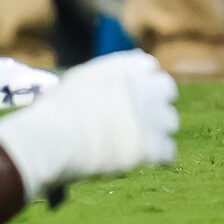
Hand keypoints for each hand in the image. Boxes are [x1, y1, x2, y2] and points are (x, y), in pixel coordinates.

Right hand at [0, 50, 177, 202]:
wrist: (53, 138)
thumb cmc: (53, 111)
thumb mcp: (76, 82)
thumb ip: (100, 80)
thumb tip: (109, 88)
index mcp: (121, 67)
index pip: (148, 65)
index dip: (141, 79)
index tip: (133, 92)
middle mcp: (142, 86)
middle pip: (167, 89)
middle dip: (157, 101)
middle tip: (141, 116)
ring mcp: (152, 116)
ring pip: (170, 121)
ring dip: (157, 129)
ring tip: (134, 140)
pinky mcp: (155, 146)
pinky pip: (168, 151)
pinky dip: (155, 156)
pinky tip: (137, 159)